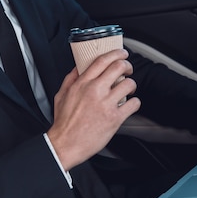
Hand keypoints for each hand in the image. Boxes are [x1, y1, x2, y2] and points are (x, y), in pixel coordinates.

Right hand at [47, 49, 139, 170]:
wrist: (66, 144)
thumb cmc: (64, 123)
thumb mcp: (61, 95)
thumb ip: (71, 79)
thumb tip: (79, 68)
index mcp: (83, 83)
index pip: (103, 60)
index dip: (116, 53)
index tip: (121, 54)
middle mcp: (95, 90)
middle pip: (119, 67)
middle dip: (127, 65)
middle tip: (128, 69)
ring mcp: (106, 104)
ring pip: (129, 84)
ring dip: (131, 85)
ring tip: (128, 89)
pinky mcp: (115, 118)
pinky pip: (133, 104)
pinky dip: (135, 102)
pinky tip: (130, 104)